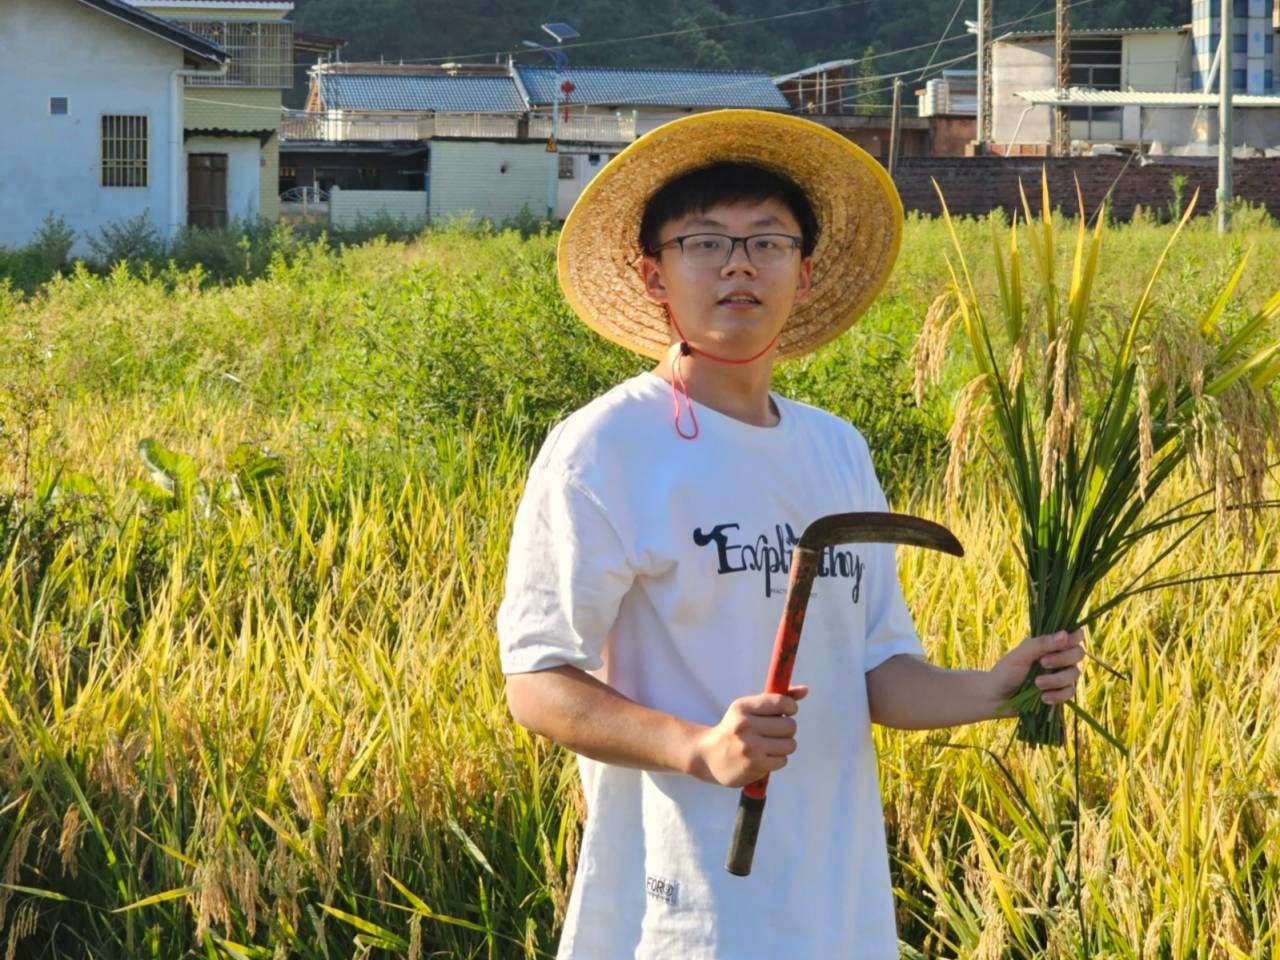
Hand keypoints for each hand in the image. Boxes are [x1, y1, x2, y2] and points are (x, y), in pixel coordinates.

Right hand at [686, 685, 808, 787]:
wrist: (708, 756)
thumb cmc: (733, 729)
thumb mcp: (748, 710)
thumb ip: (776, 699)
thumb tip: (805, 690)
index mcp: (743, 707)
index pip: (781, 702)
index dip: (791, 707)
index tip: (786, 712)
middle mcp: (745, 725)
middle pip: (790, 725)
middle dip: (786, 729)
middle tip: (774, 732)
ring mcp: (750, 747)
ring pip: (790, 744)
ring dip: (784, 746)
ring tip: (769, 746)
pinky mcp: (755, 765)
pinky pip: (783, 760)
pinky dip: (777, 759)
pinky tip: (764, 757)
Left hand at [987, 629, 1084, 717]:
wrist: (996, 698)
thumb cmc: (1005, 672)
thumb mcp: (1020, 655)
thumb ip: (1041, 644)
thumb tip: (1065, 634)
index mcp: (1048, 643)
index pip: (1073, 635)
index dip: (1074, 637)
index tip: (1063, 643)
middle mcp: (1058, 657)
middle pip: (1078, 653)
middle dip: (1063, 659)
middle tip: (1042, 663)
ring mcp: (1060, 675)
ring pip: (1075, 674)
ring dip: (1057, 680)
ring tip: (1037, 684)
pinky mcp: (1060, 692)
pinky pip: (1070, 693)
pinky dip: (1057, 695)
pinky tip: (1043, 698)